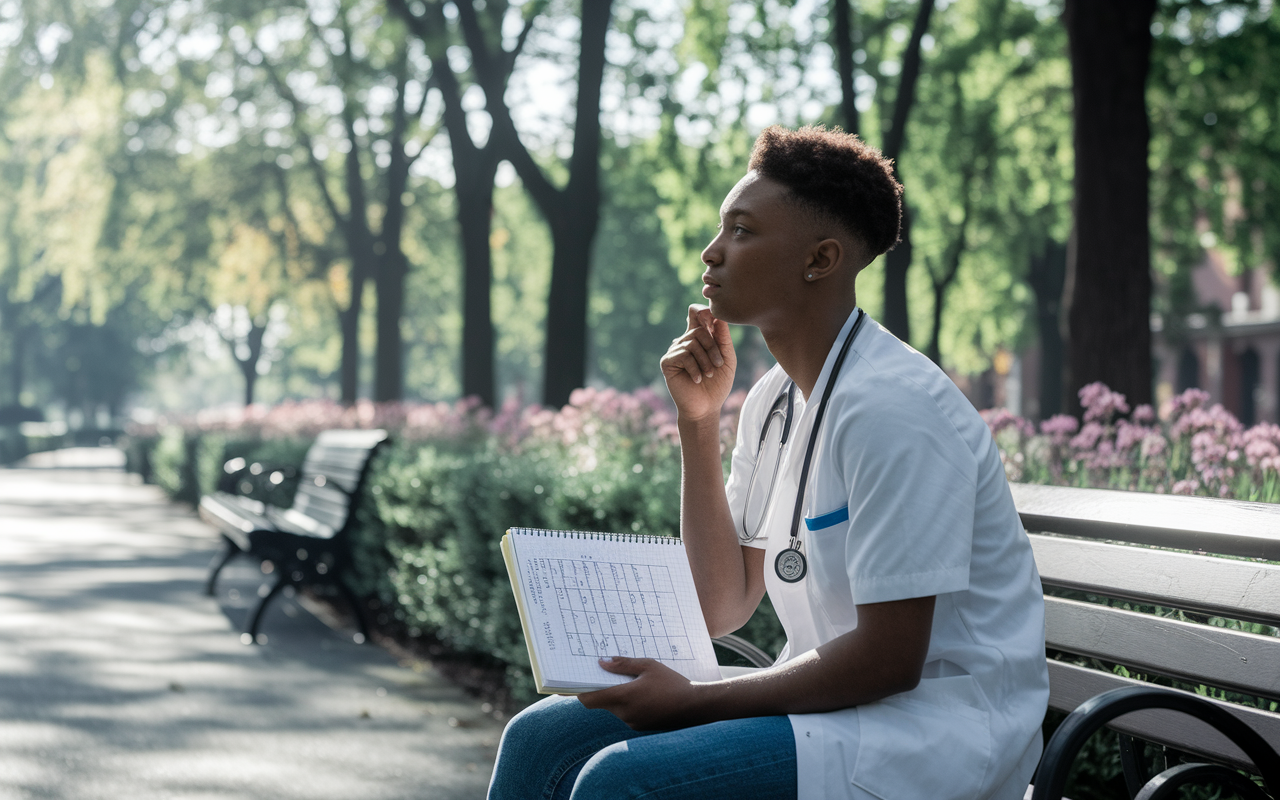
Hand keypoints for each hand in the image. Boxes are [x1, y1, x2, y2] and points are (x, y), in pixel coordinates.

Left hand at [577, 657, 705, 730]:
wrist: (695, 707)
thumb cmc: (672, 684)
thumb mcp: (648, 666)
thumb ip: (623, 664)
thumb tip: (602, 662)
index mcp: (623, 697)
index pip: (589, 699)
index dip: (578, 691)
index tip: (572, 682)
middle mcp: (624, 713)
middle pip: (601, 702)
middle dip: (601, 688)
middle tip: (604, 672)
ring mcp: (632, 722)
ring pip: (613, 708)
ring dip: (616, 695)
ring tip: (630, 680)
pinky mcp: (640, 726)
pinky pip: (625, 713)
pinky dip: (627, 703)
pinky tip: (641, 692)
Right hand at [660, 305, 736, 422]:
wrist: (706, 407)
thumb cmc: (718, 384)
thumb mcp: (727, 358)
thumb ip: (723, 337)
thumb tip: (718, 315)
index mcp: (699, 338)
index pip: (697, 313)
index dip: (705, 311)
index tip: (715, 324)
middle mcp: (685, 341)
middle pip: (699, 329)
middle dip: (713, 347)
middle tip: (719, 364)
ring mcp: (675, 350)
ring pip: (692, 342)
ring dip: (705, 360)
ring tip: (709, 374)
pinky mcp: (667, 362)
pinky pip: (683, 355)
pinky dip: (694, 368)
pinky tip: (697, 380)